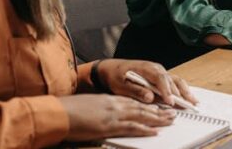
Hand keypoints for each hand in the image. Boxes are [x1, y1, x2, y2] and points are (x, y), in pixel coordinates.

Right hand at [60, 94, 174, 140]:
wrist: (59, 113)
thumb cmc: (69, 110)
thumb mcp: (89, 105)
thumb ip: (101, 108)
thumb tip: (107, 113)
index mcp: (109, 99)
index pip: (134, 101)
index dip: (148, 105)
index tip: (158, 106)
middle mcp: (114, 105)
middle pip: (141, 107)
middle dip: (158, 111)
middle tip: (172, 113)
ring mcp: (113, 115)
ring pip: (141, 116)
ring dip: (157, 119)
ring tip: (170, 120)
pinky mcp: (109, 126)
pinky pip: (131, 128)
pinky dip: (144, 130)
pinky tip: (154, 132)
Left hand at [96, 59, 197, 107]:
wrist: (113, 69)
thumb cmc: (116, 76)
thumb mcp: (121, 85)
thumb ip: (136, 91)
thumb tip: (149, 97)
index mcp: (146, 68)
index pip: (159, 78)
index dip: (166, 90)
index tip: (170, 102)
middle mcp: (156, 68)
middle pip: (171, 80)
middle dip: (180, 93)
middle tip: (187, 105)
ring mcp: (160, 71)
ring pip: (176, 80)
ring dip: (185, 91)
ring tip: (193, 102)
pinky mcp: (161, 76)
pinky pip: (174, 82)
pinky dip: (183, 90)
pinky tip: (189, 97)